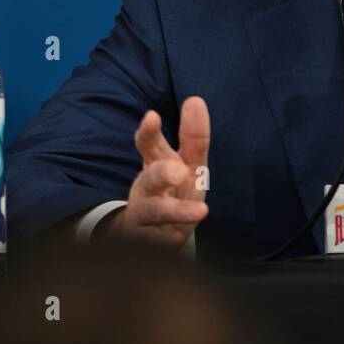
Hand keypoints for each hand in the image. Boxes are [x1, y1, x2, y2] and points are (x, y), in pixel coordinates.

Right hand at [102, 96, 209, 247]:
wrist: (146, 236)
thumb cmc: (172, 192)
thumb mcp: (188, 164)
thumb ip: (193, 136)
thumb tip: (195, 99)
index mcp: (156, 165)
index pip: (150, 145)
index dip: (150, 132)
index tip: (152, 116)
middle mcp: (145, 189)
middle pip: (150, 178)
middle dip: (162, 173)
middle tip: (179, 171)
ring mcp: (142, 216)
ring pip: (154, 212)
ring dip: (175, 211)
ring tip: (201, 212)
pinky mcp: (145, 244)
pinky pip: (158, 243)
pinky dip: (167, 241)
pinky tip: (176, 240)